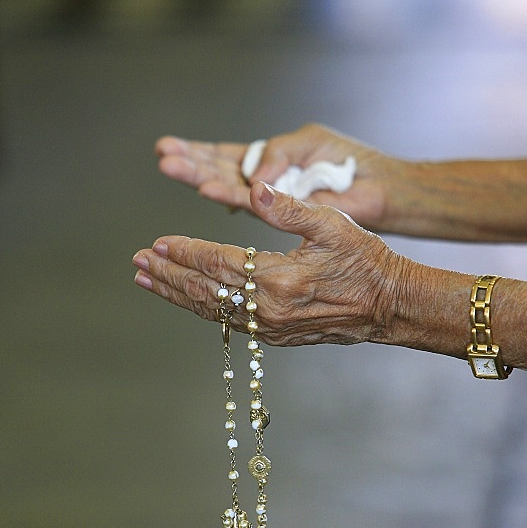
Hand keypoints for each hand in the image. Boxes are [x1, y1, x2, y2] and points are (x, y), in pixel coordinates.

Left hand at [133, 181, 410, 346]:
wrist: (389, 307)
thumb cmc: (365, 261)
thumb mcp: (333, 225)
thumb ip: (290, 208)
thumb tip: (255, 190)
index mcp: (280, 280)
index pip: (218, 265)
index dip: (185, 253)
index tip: (157, 242)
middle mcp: (269, 310)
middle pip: (205, 292)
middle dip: (168, 276)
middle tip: (137, 263)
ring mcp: (270, 328)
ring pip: (212, 311)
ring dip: (177, 294)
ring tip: (148, 281)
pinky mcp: (275, 336)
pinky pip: (229, 322)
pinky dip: (202, 308)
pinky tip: (186, 297)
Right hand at [155, 123, 400, 228]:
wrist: (378, 189)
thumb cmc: (348, 163)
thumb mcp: (308, 143)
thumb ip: (279, 152)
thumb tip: (252, 174)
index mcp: (266, 162)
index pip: (223, 157)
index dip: (196, 152)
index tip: (167, 147)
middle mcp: (262, 184)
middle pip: (217, 171)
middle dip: (189, 163)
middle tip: (162, 156)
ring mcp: (270, 201)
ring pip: (227, 187)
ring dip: (199, 177)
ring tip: (170, 166)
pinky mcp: (284, 215)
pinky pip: (251, 204)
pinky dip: (229, 195)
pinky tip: (207, 188)